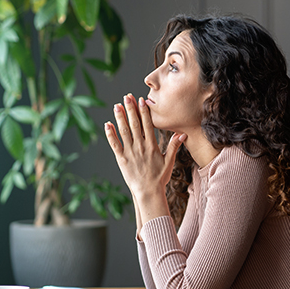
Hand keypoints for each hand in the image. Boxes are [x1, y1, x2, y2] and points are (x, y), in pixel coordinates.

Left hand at [105, 93, 185, 224]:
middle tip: (127, 96)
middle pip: (135, 124)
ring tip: (117, 106)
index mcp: (152, 146)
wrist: (148, 192)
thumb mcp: (169, 161)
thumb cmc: (160, 178)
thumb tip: (182, 134)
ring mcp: (130, 152)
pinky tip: (107, 125)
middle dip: (131, 109)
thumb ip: (174, 146)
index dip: (144, 112)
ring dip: (120, 118)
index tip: (141, 100)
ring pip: (124, 131)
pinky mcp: (121, 159)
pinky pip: (115, 144)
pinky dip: (110, 134)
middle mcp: (140, 147)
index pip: (147, 125)